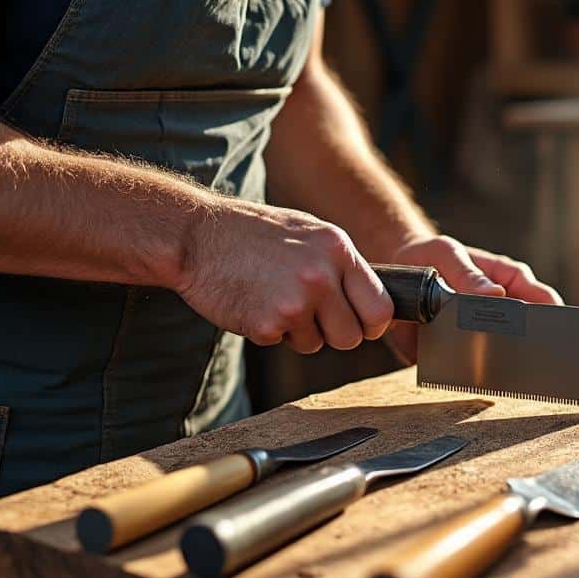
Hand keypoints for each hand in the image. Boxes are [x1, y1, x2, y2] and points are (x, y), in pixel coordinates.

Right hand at [176, 199, 393, 353]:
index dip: (372, 324)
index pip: (380, 308)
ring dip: (299, 332)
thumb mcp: (310, 234)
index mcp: (338, 250)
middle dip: (334, 334)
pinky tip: (254, 302)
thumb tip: (370, 300)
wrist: (197, 235)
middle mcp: (321, 276)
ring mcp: (294, 301)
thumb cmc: (255, 233)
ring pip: (317, 344)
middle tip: (310, 316)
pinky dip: (268, 331)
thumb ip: (341, 265)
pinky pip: (281, 342)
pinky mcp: (266, 324)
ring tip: (274, 298)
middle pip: (352, 337)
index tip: (360, 324)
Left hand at [383, 236, 561, 363]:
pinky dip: (470, 375)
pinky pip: (472, 370)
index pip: (544, 302)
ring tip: (492, 370)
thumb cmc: (429, 256)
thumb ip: (467, 274)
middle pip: (529, 334)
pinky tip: (465, 378)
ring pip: (505, 356)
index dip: (551, 320)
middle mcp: (504, 309)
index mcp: (511, 281)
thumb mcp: (446, 254)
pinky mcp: (460, 353)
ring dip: (499, 365)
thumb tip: (495, 293)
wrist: (397, 274)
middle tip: (520, 358)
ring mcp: (484, 332)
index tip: (548, 336)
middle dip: (528, 348)